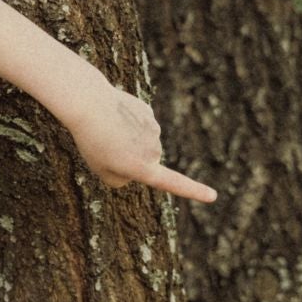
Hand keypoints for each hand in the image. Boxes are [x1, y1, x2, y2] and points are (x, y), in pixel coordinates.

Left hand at [64, 79, 216, 202]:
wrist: (89, 104)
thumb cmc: (92, 142)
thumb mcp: (102, 172)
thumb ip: (121, 179)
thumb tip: (133, 168)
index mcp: (144, 168)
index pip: (174, 183)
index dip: (194, 191)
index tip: (213, 197)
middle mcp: (154, 150)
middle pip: (144, 160)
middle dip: (128, 157)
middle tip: (105, 147)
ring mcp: (153, 129)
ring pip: (140, 141)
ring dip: (126, 138)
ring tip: (106, 129)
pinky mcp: (147, 112)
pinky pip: (137, 124)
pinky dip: (126, 122)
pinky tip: (112, 116)